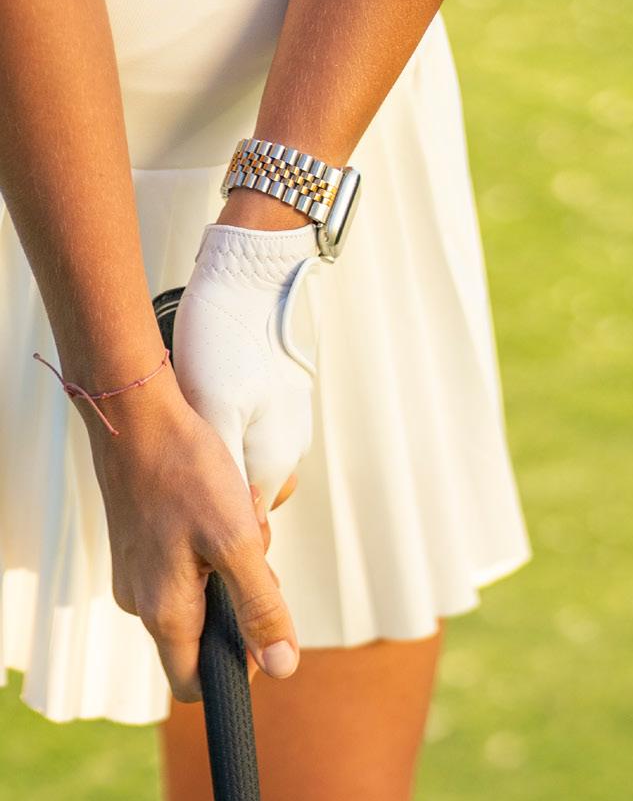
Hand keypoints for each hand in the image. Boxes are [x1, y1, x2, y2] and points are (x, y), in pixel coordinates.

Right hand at [88, 362, 299, 701]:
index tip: (258, 630)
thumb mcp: (237, 541)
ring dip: (227, 570)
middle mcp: (141, 603)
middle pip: (200, 639)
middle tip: (254, 555)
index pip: (193, 685)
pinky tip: (213, 508)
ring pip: (195, 599)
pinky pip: (181, 569)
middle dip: (238, 606)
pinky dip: (208, 548)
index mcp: (164, 614)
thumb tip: (281, 667)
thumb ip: (260, 608)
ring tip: (233, 519)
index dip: (233, 671)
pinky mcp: (136, 548)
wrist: (133, 411)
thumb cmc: (183, 469)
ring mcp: (135, 575)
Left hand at [171, 218, 320, 517]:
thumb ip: (224, 476)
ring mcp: (288, 422)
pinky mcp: (279, 398)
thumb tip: (234, 528)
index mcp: (274, 464)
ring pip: (244, 460)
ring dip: (215, 451)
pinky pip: (249, 428)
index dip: (211, 521)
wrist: (251, 272)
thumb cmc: (226, 339)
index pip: (244, 527)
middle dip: (211, 485)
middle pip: (243, 496)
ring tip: (188, 418)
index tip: (178, 497)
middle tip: (176, 452)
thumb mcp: (212, 414)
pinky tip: (206, 395)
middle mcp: (289, 450)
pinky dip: (225, 422)